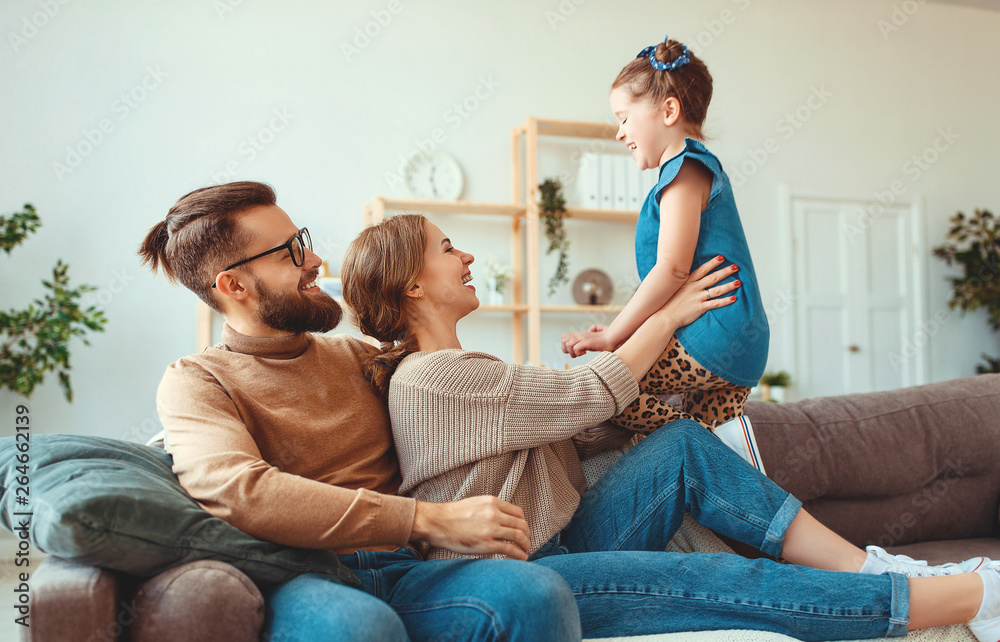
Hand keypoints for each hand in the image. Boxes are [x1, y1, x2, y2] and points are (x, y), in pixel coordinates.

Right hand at [411, 496, 530, 559]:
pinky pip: (510, 549)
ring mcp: (491, 529)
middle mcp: (494, 514)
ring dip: (526, 544)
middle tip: (527, 542)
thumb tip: (504, 519)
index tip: (523, 530)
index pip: (518, 513)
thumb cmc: (453, 515)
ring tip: (526, 550)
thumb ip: (491, 509)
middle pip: (521, 524)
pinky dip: (520, 554)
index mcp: (492, 502)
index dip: (523, 523)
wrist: (437, 523)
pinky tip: (522, 558)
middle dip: (527, 535)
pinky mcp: (486, 544)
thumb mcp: (476, 503)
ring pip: (519, 536)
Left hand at [560, 329, 615, 357]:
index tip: (573, 351)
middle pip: (563, 340)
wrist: (611, 339)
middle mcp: (579, 335)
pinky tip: (585, 352)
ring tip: (580, 353)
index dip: (565, 346)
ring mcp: (582, 338)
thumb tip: (588, 333)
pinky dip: (578, 353)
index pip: (563, 338)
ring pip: (568, 344)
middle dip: (566, 350)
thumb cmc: (603, 340)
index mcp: (579, 335)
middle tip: (575, 353)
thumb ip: (587, 337)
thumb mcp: (591, 339)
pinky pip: (576, 348)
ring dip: (572, 352)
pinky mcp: (586, 342)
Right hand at [658, 256, 740, 327]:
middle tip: (736, 267)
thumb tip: (687, 276)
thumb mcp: (673, 288)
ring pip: (716, 290)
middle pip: (713, 278)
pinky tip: (734, 298)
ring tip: (738, 282)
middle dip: (725, 271)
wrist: (663, 316)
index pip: (703, 269)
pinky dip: (725, 301)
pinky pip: (715, 304)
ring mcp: (697, 298)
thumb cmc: (667, 303)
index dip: (713, 263)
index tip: (722, 257)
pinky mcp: (700, 308)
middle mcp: (694, 288)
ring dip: (728, 285)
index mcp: (688, 281)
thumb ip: (682, 281)